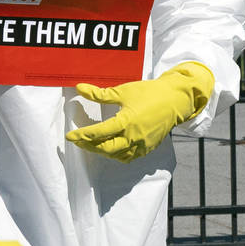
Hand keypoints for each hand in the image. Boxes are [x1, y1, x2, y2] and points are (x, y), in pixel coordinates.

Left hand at [65, 61, 214, 161]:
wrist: (174, 100)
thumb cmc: (149, 93)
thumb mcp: (122, 91)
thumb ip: (99, 93)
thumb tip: (79, 88)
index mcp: (125, 122)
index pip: (98, 133)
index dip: (82, 136)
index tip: (70, 136)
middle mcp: (133, 137)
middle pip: (105, 149)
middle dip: (89, 146)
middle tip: (78, 141)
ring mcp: (141, 145)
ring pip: (116, 155)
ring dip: (102, 152)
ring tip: (92, 144)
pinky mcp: (147, 148)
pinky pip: (128, 157)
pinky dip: (117, 155)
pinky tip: (110, 148)